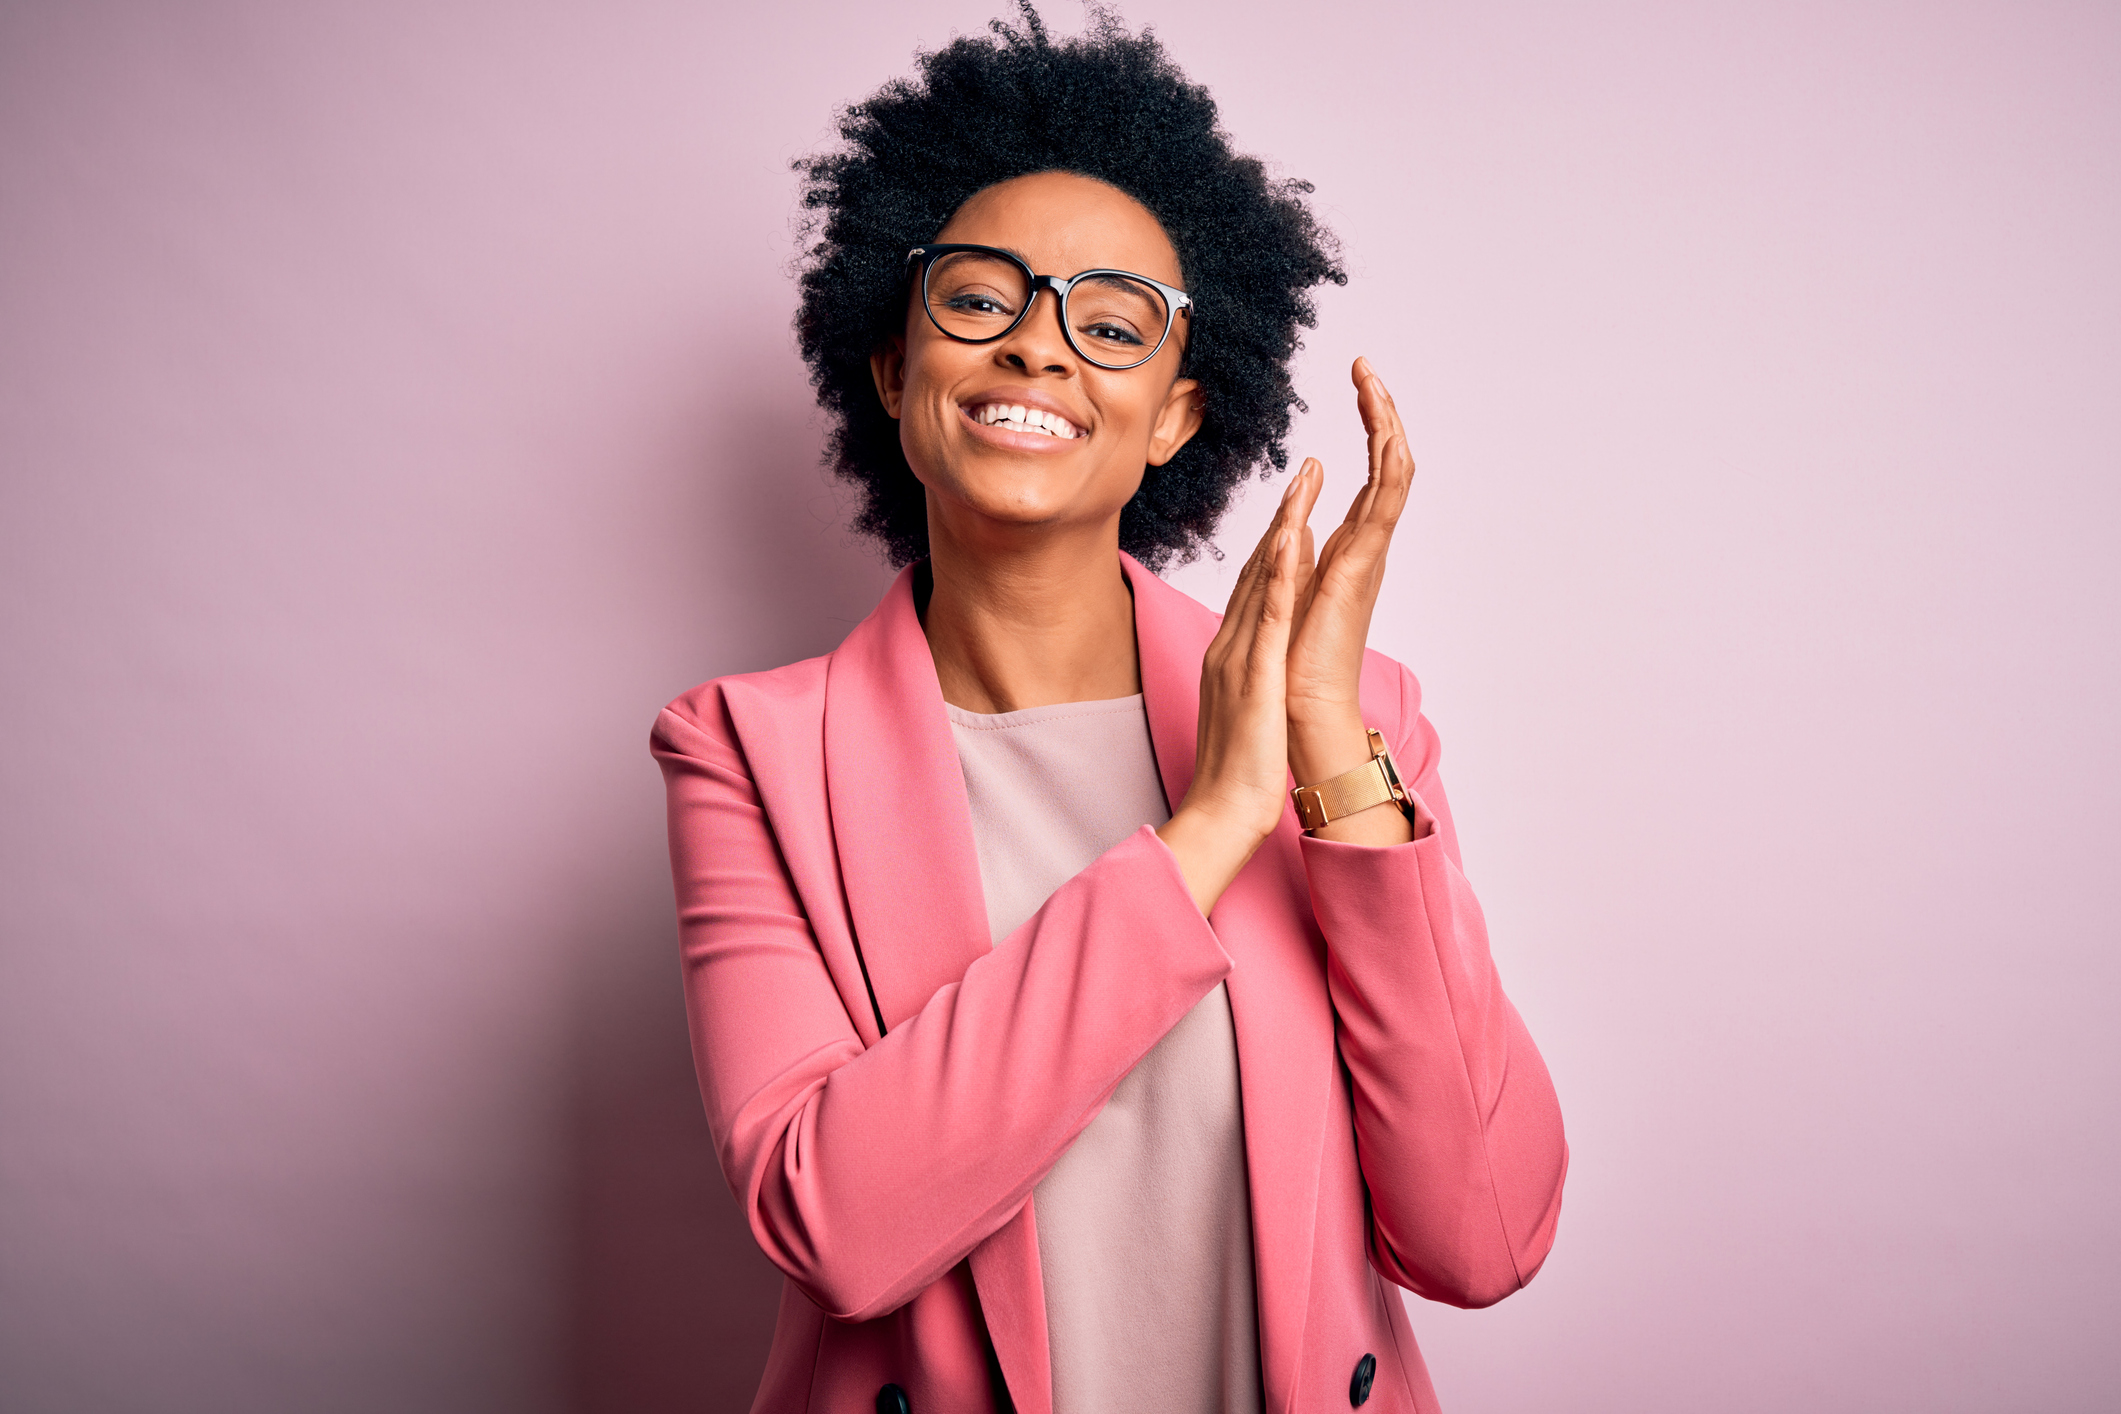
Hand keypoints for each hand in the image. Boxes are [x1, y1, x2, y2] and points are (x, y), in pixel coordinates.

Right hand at [1156, 471, 1307, 912]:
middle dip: (1280, 516)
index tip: (1294, 507)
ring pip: (1261, 578)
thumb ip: (1249, 683)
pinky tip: (1291, 537)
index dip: (1273, 543)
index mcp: (1231, 658)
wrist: (1222, 813)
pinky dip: (1279, 571)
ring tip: (1305, 478)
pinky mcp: (1253, 673)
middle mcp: (1229, 648)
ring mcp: (1238, 657)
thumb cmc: (1238, 775)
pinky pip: (1268, 613)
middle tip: (1304, 468)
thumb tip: (1264, 666)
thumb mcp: (1245, 715)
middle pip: (1255, 571)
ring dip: (1283, 524)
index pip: (1254, 590)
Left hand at [1284, 357, 1416, 792]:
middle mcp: (1366, 551)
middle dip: (1381, 413)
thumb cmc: (1294, 668)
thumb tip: (1294, 528)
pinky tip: (1370, 434)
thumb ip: (1296, 559)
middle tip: (1367, 366)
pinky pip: (1374, 513)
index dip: (1369, 429)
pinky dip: (1376, 469)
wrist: (1304, 719)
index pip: (1369, 476)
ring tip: (1373, 383)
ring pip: (1391, 478)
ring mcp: (1366, 562)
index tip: (1361, 383)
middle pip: (1388, 466)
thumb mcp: (1290, 595)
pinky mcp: (1355, 577)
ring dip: (1383, 427)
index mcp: (1351, 553)